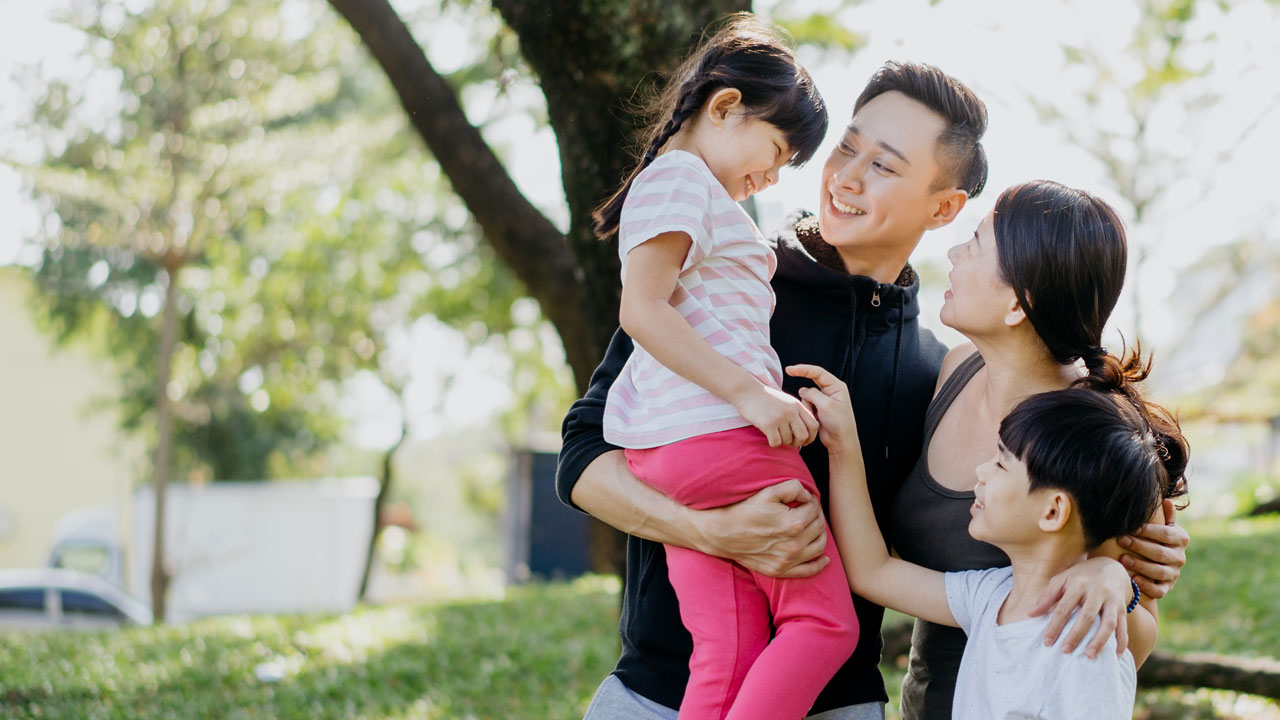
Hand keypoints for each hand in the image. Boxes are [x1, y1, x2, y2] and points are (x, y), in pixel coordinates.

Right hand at [695, 479, 828, 577]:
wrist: (721, 533)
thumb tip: (809, 496)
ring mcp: (787, 560)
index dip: (811, 501)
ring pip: (819, 547)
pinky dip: (819, 564)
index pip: (814, 509)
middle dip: (816, 515)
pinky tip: (823, 557)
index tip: (803, 499)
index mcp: (793, 524)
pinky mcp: (780, 570)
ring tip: (811, 526)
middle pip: (819, 527)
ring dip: (820, 534)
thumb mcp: (768, 492)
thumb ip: (793, 488)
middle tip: (807, 510)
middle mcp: (793, 545)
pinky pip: (809, 570)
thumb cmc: (744, 510)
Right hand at [733, 384, 818, 448]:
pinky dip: (773, 443)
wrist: (746, 391)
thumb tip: (804, 432)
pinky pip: (776, 442)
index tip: (804, 441)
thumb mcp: (785, 401)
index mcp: (797, 405)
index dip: (811, 437)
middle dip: (797, 443)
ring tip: (776, 436)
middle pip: (803, 435)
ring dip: (783, 442)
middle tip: (790, 443)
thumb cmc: (765, 398)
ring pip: (788, 440)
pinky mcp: (768, 424)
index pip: (814, 425)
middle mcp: (791, 411)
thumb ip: (796, 413)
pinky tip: (769, 437)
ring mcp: (780, 417)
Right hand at [784, 364, 857, 454]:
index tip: (789, 370)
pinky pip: (807, 404)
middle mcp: (830, 391)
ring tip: (815, 414)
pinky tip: (814, 417)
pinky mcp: (818, 408)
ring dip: (807, 403)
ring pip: (808, 395)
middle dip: (806, 390)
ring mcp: (824, 399)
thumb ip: (813, 394)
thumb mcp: (826, 405)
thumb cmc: (839, 423)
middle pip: (812, 382)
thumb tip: (803, 390)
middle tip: (792, 389)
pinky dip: (807, 409)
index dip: (802, 369)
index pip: (817, 372)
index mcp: (836, 386)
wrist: (840, 440)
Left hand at [1030, 557, 1130, 657]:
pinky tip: (1115, 656)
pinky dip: (1121, 642)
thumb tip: (1031, 614)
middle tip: (1065, 651)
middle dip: (1076, 635)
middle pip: (1086, 616)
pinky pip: (1124, 627)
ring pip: (1108, 623)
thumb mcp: (1063, 579)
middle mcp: (1097, 591)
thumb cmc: (1081, 575)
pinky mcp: (1123, 608)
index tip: (1047, 642)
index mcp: (1079, 583)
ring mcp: (1112, 600)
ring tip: (1089, 656)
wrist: (1111, 567)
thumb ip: (1047, 596)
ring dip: (1099, 641)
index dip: (1055, 625)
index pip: (1064, 607)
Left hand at [1116, 498, 1187, 598]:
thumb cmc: (1152, 536)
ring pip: (1159, 572)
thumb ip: (1164, 515)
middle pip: (1160, 553)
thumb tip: (1166, 501)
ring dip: (1140, 565)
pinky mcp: (1166, 587)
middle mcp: (1180, 557)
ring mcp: (1174, 574)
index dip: (1148, 531)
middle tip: (1121, 540)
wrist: (1151, 559)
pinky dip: (1147, 586)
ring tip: (1122, 559)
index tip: (1131, 527)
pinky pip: (1159, 590)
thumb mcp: (1159, 524)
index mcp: (1180, 539)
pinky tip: (1133, 580)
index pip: (1165, 534)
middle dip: (1139, 546)